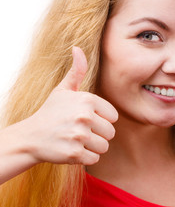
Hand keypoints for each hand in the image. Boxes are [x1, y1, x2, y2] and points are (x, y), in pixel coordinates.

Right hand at [20, 46, 117, 164]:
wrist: (30, 137)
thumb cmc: (51, 113)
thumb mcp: (63, 90)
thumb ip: (76, 71)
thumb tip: (77, 48)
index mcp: (87, 99)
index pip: (113, 117)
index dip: (101, 120)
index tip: (86, 120)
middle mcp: (84, 116)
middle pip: (111, 133)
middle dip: (98, 135)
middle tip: (80, 132)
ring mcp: (79, 135)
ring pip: (104, 147)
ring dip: (92, 147)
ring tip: (76, 141)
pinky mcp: (74, 153)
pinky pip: (95, 158)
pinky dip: (85, 158)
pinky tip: (72, 150)